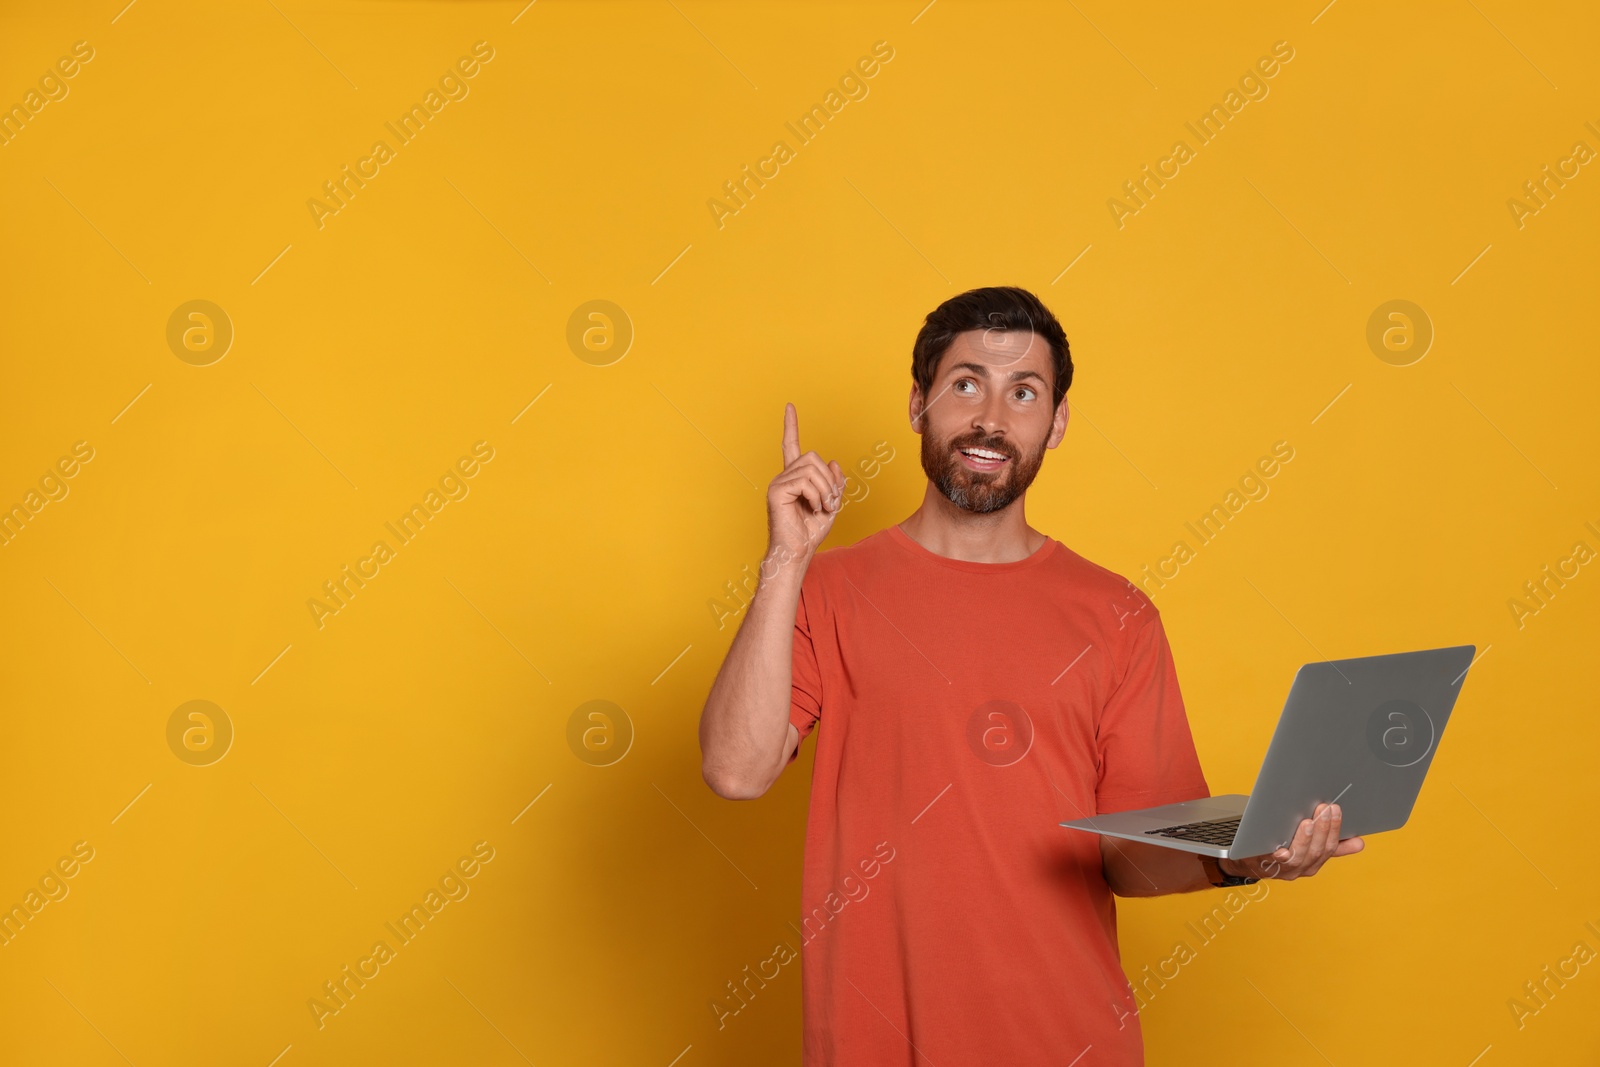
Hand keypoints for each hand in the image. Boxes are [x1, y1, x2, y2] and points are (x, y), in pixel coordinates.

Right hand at [766, 403, 845, 569]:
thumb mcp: (832, 503)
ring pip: (812, 469)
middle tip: (830, 502)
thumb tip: (833, 462)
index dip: (791, 426)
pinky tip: (812, 509)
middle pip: (813, 457)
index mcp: (795, 478)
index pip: (791, 445)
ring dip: (826, 490)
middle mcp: (784, 476)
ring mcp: (778, 482)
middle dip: (829, 479)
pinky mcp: (776, 491)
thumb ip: (835, 482)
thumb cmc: (811, 532)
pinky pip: (805, 481)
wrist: (798, 551)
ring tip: (822, 508)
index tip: (789, 406)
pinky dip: (816, 496)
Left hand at [1220, 803, 1363, 880]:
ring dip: (1305, 839)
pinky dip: (1279, 856)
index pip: (1330, 847)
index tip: (1336, 810)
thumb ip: (1332, 845)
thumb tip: (1359, 843)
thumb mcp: (1308, 846)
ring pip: (1299, 857)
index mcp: (1314, 862)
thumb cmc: (1281, 847)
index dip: (1334, 829)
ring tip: (1308, 822)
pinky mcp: (1264, 867)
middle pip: (1317, 851)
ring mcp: (1284, 870)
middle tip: (1324, 808)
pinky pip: (1272, 863)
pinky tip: (1281, 849)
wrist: (1248, 860)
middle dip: (1322, 829)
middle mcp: (1302, 868)